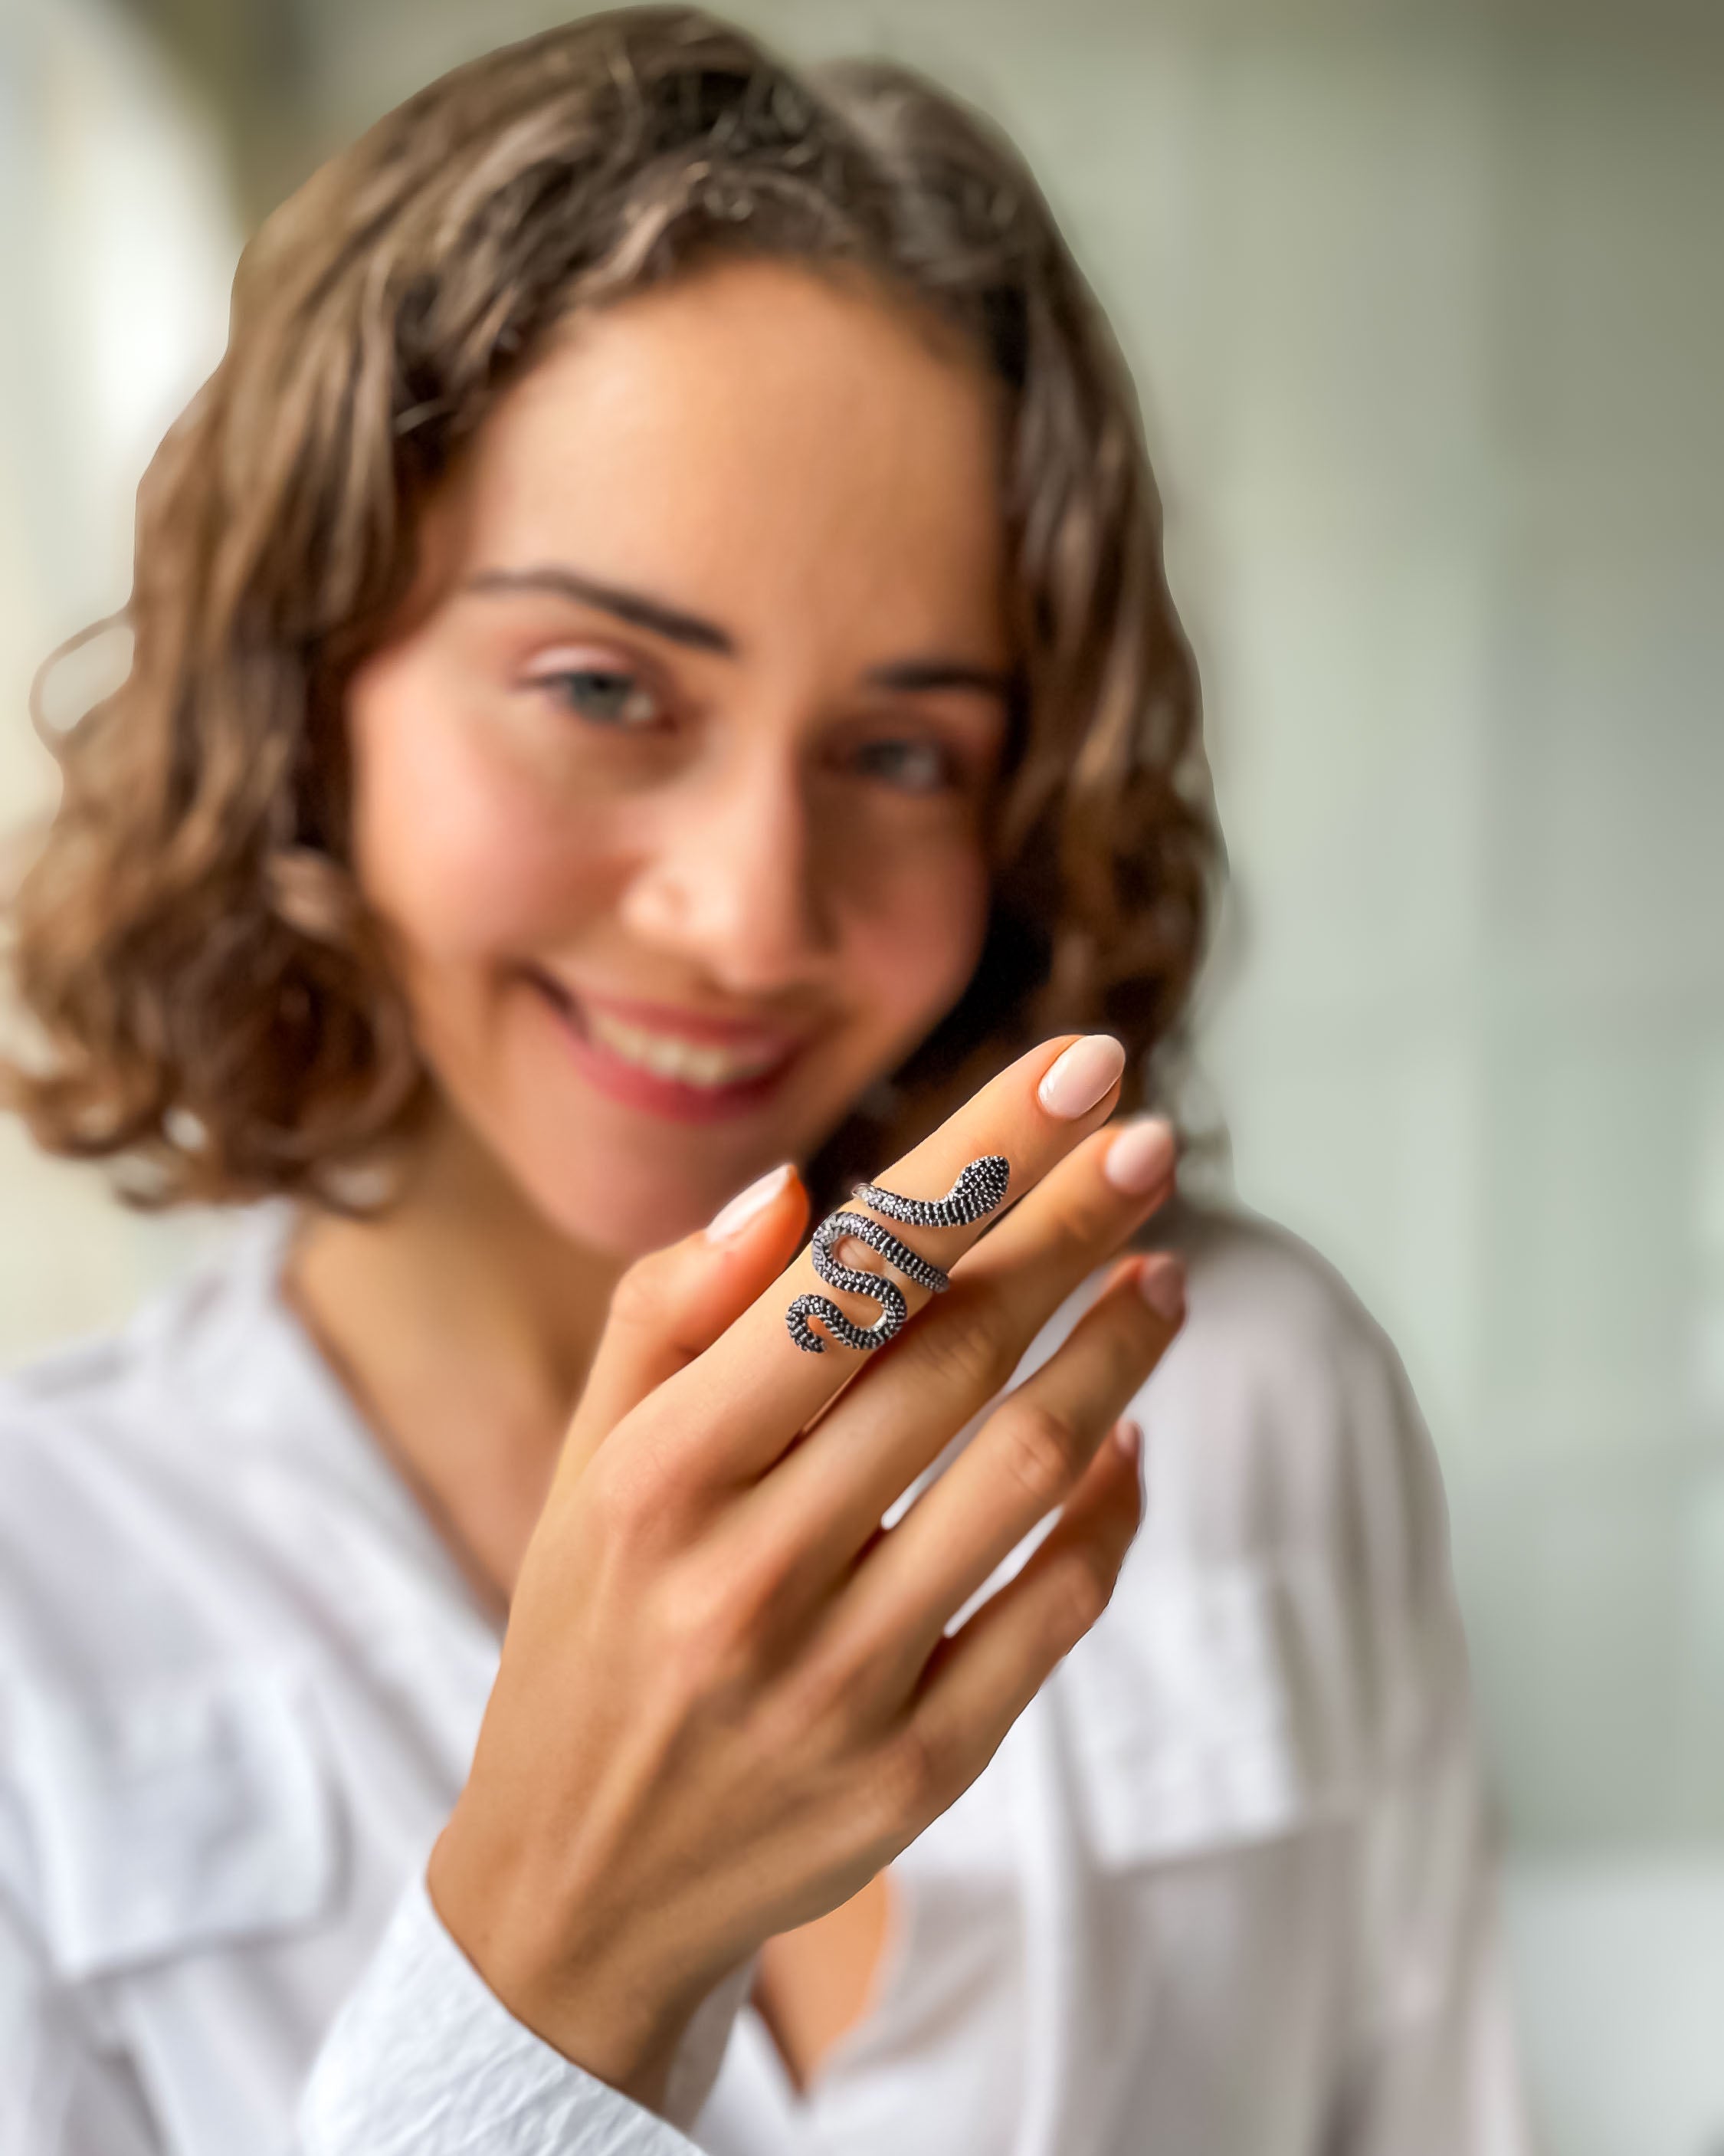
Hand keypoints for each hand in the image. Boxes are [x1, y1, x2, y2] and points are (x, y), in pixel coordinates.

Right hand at [427, 1035, 1183, 2109]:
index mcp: (657, 1474)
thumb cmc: (588, 1627)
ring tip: (1165, 1272)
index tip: (1082, 1068)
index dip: (980, 1160)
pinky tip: (1128, 1436)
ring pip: (1026, 1474)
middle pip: (954, 1355)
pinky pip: (1050, 1617)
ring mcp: (836, 1683)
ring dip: (1115, 1354)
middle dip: (1070, 1228)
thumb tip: (795, 1186)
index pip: (851, 1276)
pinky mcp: (911, 1774)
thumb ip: (669, 1314)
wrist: (577, 1887)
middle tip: (1152, 1142)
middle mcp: (744, 1574)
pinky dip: (1108, 1514)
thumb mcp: (585, 1463)